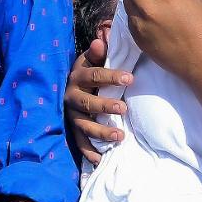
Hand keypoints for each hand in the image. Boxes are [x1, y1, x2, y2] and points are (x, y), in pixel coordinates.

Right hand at [63, 36, 130, 165]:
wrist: (74, 84)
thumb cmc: (91, 70)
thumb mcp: (94, 59)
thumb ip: (99, 53)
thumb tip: (100, 42)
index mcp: (78, 75)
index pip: (95, 75)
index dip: (112, 77)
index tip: (130, 79)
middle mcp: (71, 95)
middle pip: (87, 103)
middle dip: (105, 106)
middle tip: (123, 108)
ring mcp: (72, 114)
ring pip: (84, 125)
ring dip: (101, 131)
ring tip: (120, 136)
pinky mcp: (73, 128)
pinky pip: (80, 142)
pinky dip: (89, 152)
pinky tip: (100, 160)